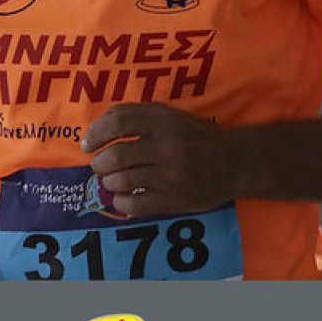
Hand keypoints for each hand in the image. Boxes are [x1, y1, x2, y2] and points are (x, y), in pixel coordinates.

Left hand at [81, 103, 235, 218]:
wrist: (234, 162)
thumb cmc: (194, 136)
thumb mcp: (169, 115)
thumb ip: (136, 116)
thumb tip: (96, 130)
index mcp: (164, 120)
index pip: (118, 122)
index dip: (96, 133)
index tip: (87, 144)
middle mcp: (167, 146)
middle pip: (116, 155)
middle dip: (99, 163)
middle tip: (99, 165)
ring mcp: (171, 174)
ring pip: (122, 181)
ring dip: (109, 182)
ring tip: (112, 181)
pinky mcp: (175, 199)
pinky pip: (135, 205)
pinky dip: (121, 202)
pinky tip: (123, 198)